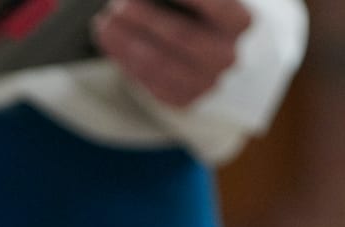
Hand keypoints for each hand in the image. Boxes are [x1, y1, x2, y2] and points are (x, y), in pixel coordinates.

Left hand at [95, 0, 251, 109]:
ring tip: (105, 22)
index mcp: (240, 22)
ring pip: (161, 64)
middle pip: (183, 36)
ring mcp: (207, 82)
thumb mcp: (199, 2)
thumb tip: (137, 0)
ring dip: (127, 42)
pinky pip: (150, 82)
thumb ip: (183, 0)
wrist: (207, 51)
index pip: (217, 6)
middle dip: (146, 19)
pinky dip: (126, 60)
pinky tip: (110, 41)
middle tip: (119, 5)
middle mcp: (227, 56)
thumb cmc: (197, 12)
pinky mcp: (185, 99)